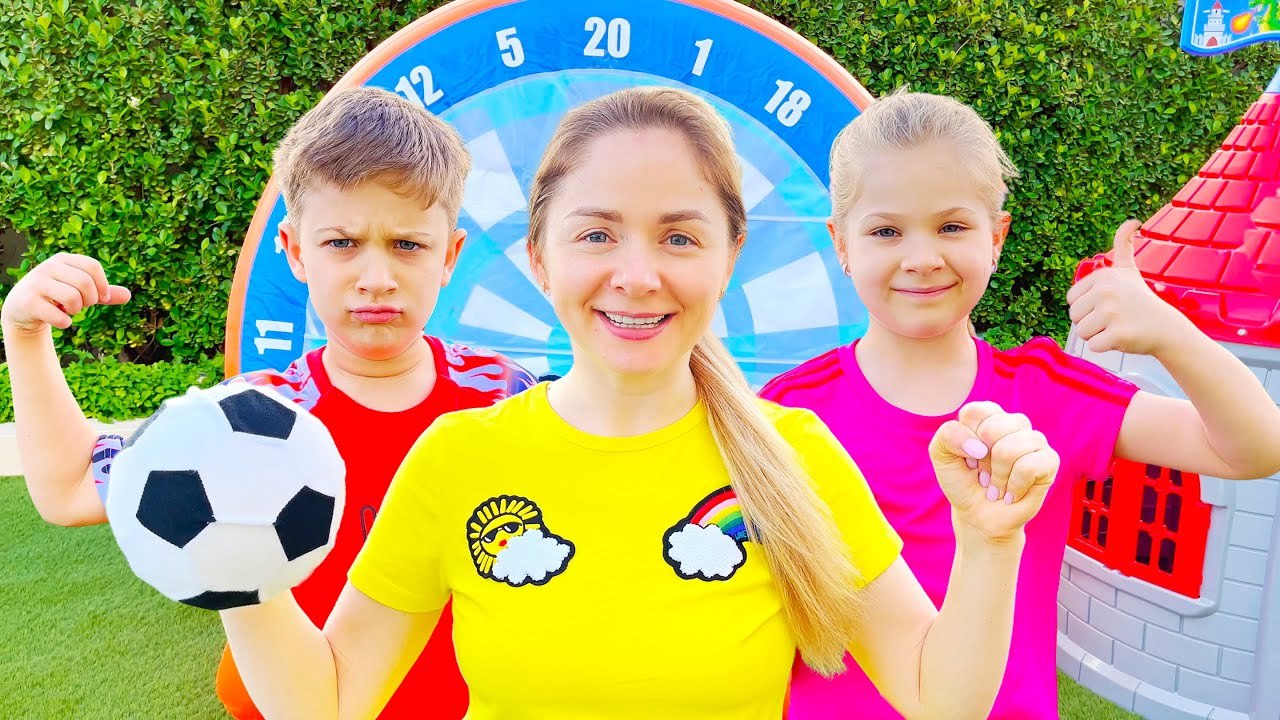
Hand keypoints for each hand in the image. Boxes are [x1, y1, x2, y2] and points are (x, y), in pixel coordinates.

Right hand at [0, 253, 131, 336]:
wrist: (22, 309)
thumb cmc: (57, 297)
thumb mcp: (81, 291)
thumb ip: (104, 293)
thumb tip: (129, 295)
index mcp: (63, 260)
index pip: (92, 266)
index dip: (103, 285)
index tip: (102, 299)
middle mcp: (48, 267)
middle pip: (84, 282)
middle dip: (90, 300)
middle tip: (81, 305)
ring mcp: (36, 283)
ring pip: (72, 298)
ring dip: (76, 310)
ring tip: (67, 310)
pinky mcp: (28, 302)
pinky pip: (59, 316)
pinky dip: (65, 323)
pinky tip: (59, 320)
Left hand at [929, 401, 1059, 542]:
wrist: (978, 516)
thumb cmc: (962, 482)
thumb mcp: (941, 454)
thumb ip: (948, 435)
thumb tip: (980, 446)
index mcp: (989, 416)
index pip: (975, 412)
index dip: (964, 440)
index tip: (967, 457)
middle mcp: (1014, 423)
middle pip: (992, 429)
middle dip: (981, 460)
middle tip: (983, 474)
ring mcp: (1034, 440)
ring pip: (1010, 449)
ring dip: (997, 477)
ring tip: (997, 485)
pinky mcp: (1049, 460)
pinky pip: (1029, 467)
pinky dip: (1014, 486)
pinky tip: (1012, 493)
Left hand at [1067, 220, 1188, 355]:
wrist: (1166, 328)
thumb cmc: (1141, 300)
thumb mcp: (1129, 270)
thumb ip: (1123, 246)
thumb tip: (1132, 221)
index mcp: (1103, 276)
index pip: (1071, 300)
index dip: (1087, 306)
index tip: (1109, 304)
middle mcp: (1106, 292)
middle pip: (1074, 317)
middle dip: (1091, 322)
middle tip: (1115, 318)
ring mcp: (1112, 314)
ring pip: (1081, 333)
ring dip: (1097, 334)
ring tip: (1118, 326)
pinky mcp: (1117, 335)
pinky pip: (1093, 346)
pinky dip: (1105, 346)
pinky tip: (1123, 337)